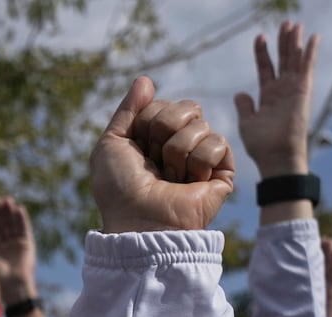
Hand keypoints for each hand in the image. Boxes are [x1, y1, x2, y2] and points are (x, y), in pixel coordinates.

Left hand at [0, 197, 38, 302]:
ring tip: (8, 201)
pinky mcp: (28, 244)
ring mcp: (17, 243)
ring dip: (11, 213)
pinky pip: (25, 229)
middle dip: (2, 212)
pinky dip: (23, 219)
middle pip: (4, 224)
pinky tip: (20, 209)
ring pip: (14, 224)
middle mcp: (7, 244)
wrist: (14, 285)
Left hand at [92, 78, 234, 233]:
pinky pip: (218, 142)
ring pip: (201, 124)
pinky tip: (191, 182)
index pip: (163, 104)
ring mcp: (202, 158)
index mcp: (155, 138)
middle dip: (164, 129)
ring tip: (171, 177)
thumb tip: (146, 80)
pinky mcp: (222, 172)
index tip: (138, 149)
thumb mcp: (110, 143)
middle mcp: (180, 145)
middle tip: (155, 162)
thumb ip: (127, 109)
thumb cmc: (119, 190)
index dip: (148, 121)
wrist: (140, 221)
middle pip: (187, 107)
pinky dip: (199, 160)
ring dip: (178, 150)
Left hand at [234, 21, 316, 176]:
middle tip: (285, 23)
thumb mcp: (247, 123)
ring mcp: (293, 90)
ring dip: (295, 42)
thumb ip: (244, 107)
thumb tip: (240, 94)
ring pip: (295, 60)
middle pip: (283, 60)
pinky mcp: (303, 92)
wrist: (276, 157)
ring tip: (295, 25)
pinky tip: (313, 37)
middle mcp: (282, 90)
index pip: (265, 68)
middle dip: (283, 41)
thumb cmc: (261, 146)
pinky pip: (307, 68)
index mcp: (268, 96)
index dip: (263, 52)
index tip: (259, 36)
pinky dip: (310, 53)